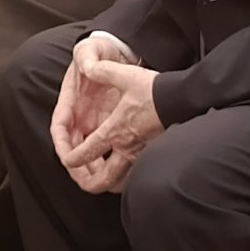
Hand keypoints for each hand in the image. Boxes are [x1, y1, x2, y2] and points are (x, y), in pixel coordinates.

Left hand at [56, 51, 162, 193]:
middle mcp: (126, 148)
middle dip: (87, 183)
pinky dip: (124, 178)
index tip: (67, 159)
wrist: (182, 99)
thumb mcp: (125, 76)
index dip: (72, 158)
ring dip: (106, 182)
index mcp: (114, 131)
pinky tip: (123, 169)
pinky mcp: (152, 155)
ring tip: (100, 176)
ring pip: (119, 183)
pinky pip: (134, 176)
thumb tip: (88, 67)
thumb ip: (103, 71)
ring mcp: (140, 155)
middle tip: (81, 178)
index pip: (86, 152)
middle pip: (102, 181)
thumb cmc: (155, 91)